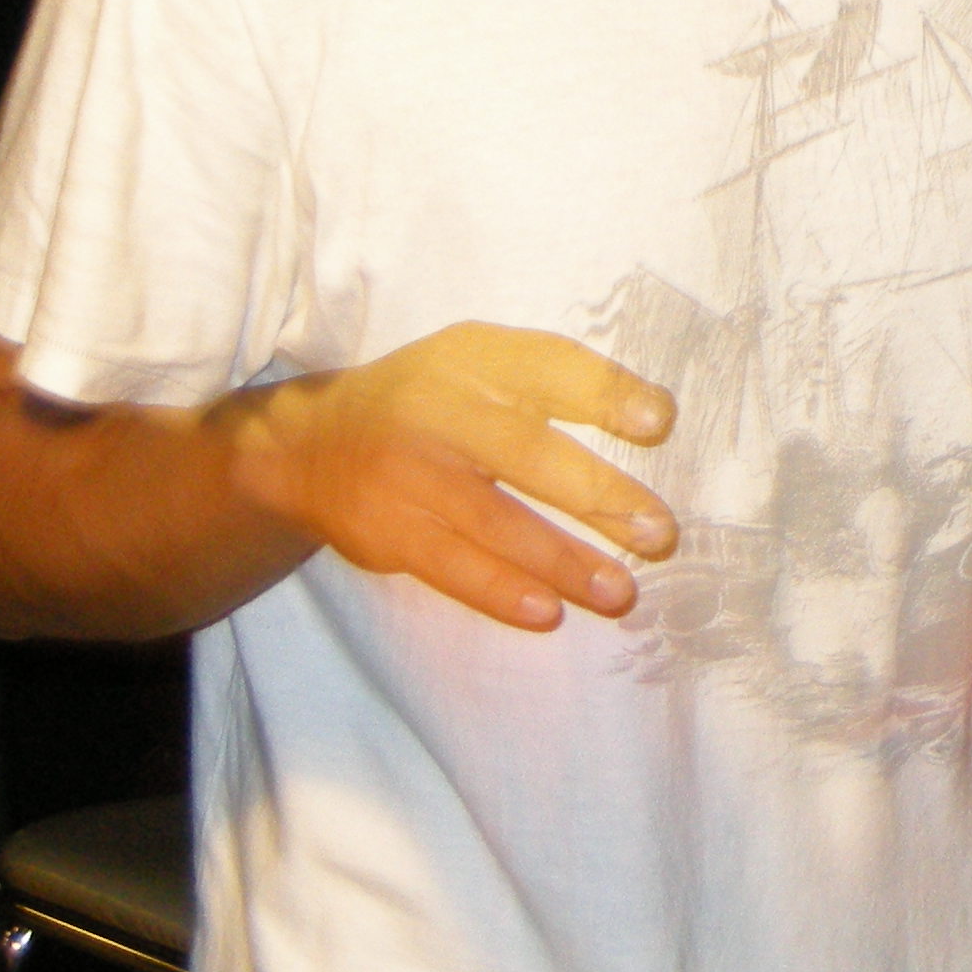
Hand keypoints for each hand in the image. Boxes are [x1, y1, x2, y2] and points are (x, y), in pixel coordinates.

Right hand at [222, 321, 675, 633]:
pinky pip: (452, 567)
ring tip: (620, 591)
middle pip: (527, 453)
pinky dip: (501, 592)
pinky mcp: (389, 533)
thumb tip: (655, 415)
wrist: (311, 444)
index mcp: (475, 359)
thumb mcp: (480, 361)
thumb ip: (557, 376)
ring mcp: (412, 476)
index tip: (659, 421)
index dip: (604, 393)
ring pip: (496, 523)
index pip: (548, 367)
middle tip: (659, 532)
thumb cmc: (431, 400)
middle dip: (599, 496)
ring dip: (563, 562)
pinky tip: (548, 611)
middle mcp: (440, 412)